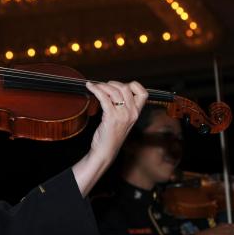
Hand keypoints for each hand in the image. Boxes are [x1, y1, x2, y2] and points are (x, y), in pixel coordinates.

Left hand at [72, 80, 147, 195]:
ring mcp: (122, 115)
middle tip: (104, 86)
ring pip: (114, 91)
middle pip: (126, 88)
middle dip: (113, 84)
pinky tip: (90, 87)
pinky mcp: (111, 117)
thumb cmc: (111, 136)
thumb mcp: (123, 121)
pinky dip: (95, 89)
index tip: (121, 86)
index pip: (143, 93)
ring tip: (95, 86)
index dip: (133, 85)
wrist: (106, 151)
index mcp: (136, 113)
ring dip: (102, 86)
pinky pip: (104, 98)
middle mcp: (132, 113)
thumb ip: (123, 107)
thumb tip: (113, 90)